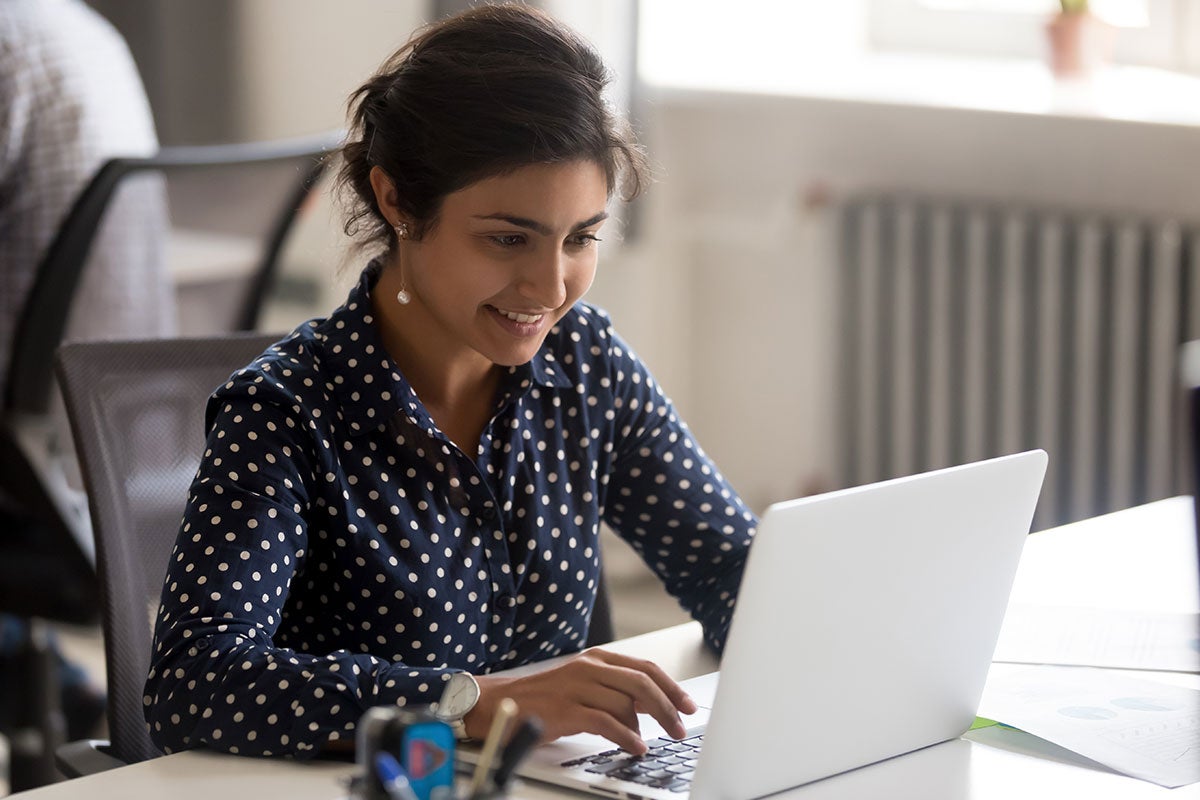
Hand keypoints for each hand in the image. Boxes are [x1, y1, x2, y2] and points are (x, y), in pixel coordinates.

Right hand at [464, 649, 696, 754]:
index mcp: (598, 659)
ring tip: (653, 741)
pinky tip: (635, 747)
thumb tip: (650, 708)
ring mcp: (577, 687)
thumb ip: (616, 692)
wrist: (503, 704)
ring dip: (646, 726)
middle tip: (680, 726)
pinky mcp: (567, 709)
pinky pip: (606, 722)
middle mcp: (589, 667)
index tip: (688, 705)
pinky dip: (626, 737)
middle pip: (642, 682)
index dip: (671, 687)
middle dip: (667, 706)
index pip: (645, 667)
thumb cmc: (546, 698)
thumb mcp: (585, 686)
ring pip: (626, 703)